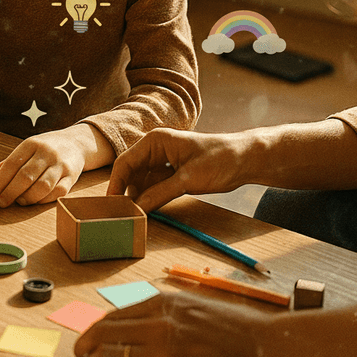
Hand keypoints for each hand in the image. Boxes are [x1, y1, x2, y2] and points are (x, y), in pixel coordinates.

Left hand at [0, 129, 86, 206]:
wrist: (75, 143)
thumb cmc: (44, 149)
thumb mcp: (26, 149)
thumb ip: (8, 164)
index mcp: (31, 144)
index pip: (12, 164)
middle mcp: (47, 153)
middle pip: (26, 176)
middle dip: (10, 192)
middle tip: (1, 203)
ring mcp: (61, 165)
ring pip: (43, 186)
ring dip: (28, 197)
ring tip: (20, 202)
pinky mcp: (72, 176)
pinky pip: (58, 192)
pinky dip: (45, 200)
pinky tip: (36, 201)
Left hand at [73, 291, 277, 356]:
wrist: (263, 348)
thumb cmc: (232, 326)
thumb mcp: (191, 303)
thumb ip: (162, 310)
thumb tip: (132, 322)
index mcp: (162, 301)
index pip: (114, 315)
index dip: (95, 329)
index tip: (88, 337)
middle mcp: (157, 323)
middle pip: (106, 334)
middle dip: (87, 345)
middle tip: (79, 356)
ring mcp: (162, 353)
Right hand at [107, 128, 247, 211]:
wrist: (245, 159)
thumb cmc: (219, 159)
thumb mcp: (188, 179)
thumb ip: (160, 193)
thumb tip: (137, 209)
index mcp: (155, 141)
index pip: (125, 162)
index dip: (116, 183)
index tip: (111, 204)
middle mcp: (155, 149)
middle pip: (130, 172)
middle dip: (125, 192)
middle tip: (120, 214)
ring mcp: (162, 161)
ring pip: (141, 181)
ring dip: (138, 197)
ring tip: (133, 216)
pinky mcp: (171, 173)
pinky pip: (153, 186)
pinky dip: (149, 198)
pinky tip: (148, 211)